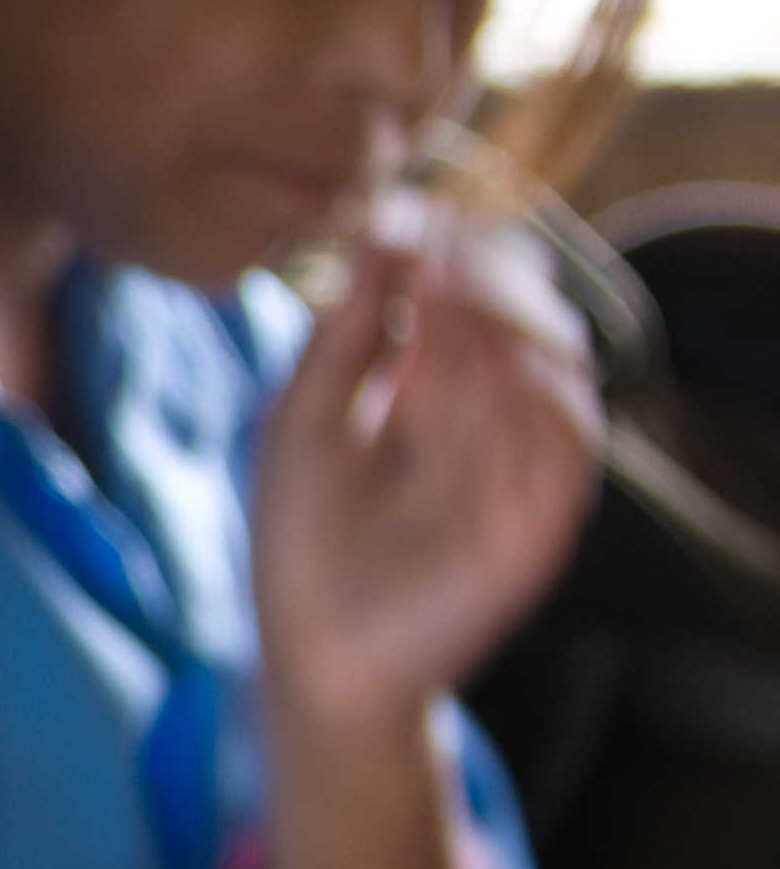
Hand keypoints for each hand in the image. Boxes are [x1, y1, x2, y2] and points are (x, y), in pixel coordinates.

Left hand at [254, 222, 599, 741]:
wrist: (311, 651)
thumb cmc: (301, 539)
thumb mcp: (305, 417)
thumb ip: (347, 333)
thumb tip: (380, 230)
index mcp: (438, 390)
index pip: (471, 299)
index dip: (450, 255)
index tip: (409, 216)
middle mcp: (491, 419)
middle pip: (522, 321)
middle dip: (484, 277)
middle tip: (437, 245)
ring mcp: (520, 467)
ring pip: (551, 370)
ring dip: (505, 323)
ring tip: (449, 287)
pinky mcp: (542, 518)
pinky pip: (567, 443)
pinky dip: (537, 395)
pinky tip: (492, 357)